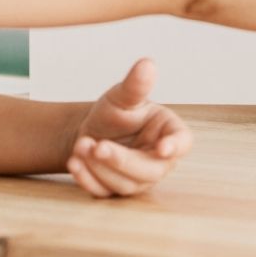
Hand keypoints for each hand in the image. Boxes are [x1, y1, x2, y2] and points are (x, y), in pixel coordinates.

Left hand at [65, 58, 192, 197]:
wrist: (91, 129)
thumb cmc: (116, 111)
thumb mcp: (122, 96)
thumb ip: (135, 85)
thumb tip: (147, 64)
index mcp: (168, 133)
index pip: (181, 142)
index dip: (175, 146)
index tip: (163, 148)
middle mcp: (158, 161)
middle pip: (150, 170)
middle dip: (122, 160)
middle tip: (98, 146)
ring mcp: (138, 180)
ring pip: (125, 184)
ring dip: (100, 168)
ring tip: (80, 145)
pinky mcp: (115, 190)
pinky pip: (104, 192)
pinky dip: (88, 180)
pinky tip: (74, 163)